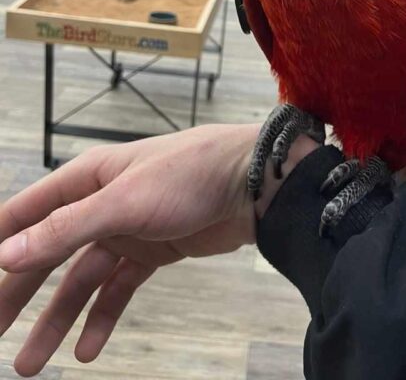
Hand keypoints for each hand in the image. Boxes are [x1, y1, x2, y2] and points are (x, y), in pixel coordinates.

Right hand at [0, 123, 260, 376]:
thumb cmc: (188, 175)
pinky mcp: (153, 251)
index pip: (25, 212)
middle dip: (17, 294)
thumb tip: (5, 254)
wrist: (252, 185)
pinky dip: (102, 317)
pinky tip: (87, 350)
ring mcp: (127, 229)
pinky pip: (118, 289)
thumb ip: (64, 229)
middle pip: (48, 253)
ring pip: (80, 280)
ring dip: (56, 319)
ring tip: (30, 366)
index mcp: (86, 179)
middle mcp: (100, 202)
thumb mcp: (123, 202)